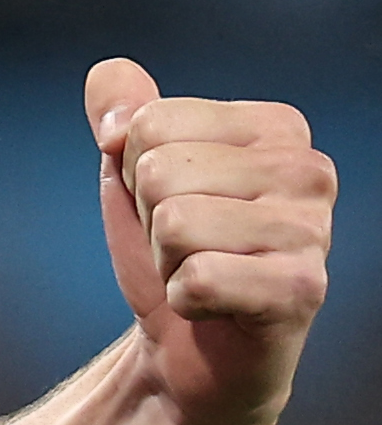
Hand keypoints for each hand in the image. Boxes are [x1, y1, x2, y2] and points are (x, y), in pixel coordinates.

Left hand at [86, 56, 333, 424]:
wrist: (186, 348)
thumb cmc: (169, 252)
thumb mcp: (130, 173)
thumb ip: (119, 112)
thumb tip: (109, 76)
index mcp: (276, 126)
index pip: (151, 122)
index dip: (134, 173)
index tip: (169, 204)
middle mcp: (309, 169)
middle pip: (160, 170)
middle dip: (150, 220)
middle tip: (184, 248)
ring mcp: (314, 230)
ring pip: (175, 224)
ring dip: (167, 261)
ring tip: (200, 273)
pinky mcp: (303, 289)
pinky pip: (195, 279)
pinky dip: (183, 300)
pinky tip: (214, 306)